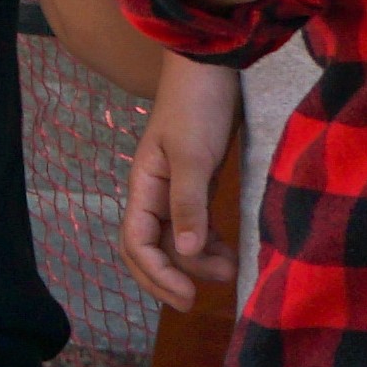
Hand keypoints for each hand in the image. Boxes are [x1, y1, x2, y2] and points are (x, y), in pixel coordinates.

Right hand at [121, 60, 243, 308]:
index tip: (187, 296)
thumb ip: (190, 204)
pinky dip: (210, 244)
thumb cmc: (198, 105)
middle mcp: (154, 194)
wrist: (213, 66)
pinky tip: (229, 252)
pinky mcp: (198, 185)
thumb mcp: (194, 154)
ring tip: (229, 271)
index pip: (137, 243)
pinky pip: (197, 226)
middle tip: (198, 300)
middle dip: (170, 277)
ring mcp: (176, 190)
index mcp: (143, 186)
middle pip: (150, 249)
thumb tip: (187, 253)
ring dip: (196, 263)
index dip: (157, 275)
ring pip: (177, 240)